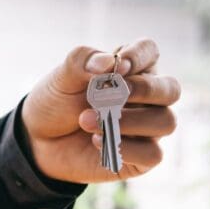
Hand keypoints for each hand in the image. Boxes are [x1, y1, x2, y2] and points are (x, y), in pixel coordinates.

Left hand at [21, 38, 180, 182]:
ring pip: (166, 122)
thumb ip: (82, 62)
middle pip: (171, 89)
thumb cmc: (56, 103)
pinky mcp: (142, 157)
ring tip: (87, 121)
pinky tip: (96, 141)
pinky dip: (126, 147)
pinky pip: (152, 154)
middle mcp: (147, 98)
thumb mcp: (61, 78)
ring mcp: (147, 128)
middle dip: (144, 90)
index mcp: (131, 69)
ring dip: (128, 122)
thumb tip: (107, 62)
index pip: (150, 52)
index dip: (140, 56)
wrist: (38, 141)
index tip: (119, 66)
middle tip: (112, 94)